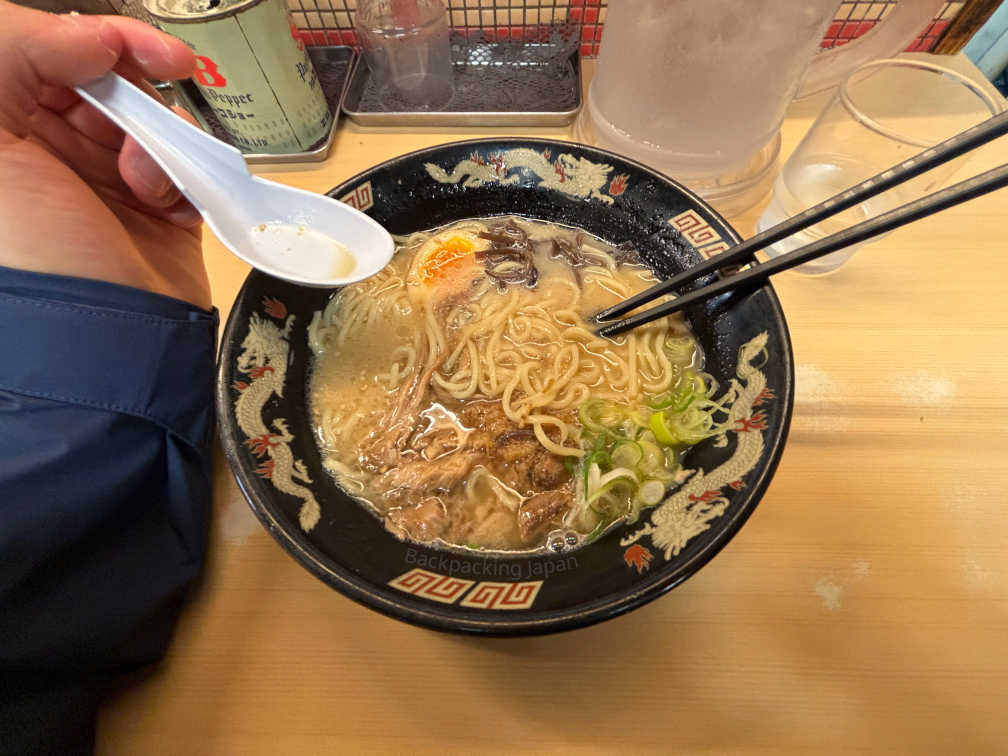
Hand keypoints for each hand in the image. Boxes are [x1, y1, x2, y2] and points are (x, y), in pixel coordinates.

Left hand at [0, 1, 210, 309]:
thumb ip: (12, 50)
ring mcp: (106, 178)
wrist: (103, 343)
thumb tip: (92, 36)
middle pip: (101, 77)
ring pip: (149, 116)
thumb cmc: (28, 249)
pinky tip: (169, 200)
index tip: (128, 45)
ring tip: (149, 178)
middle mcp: (46, 149)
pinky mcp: (159, 206)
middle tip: (167, 74)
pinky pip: (186, 162)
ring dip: (160, 134)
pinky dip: (188, 171)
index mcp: (0, 130)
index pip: (40, 50)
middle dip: (133, 79)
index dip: (86, 34)